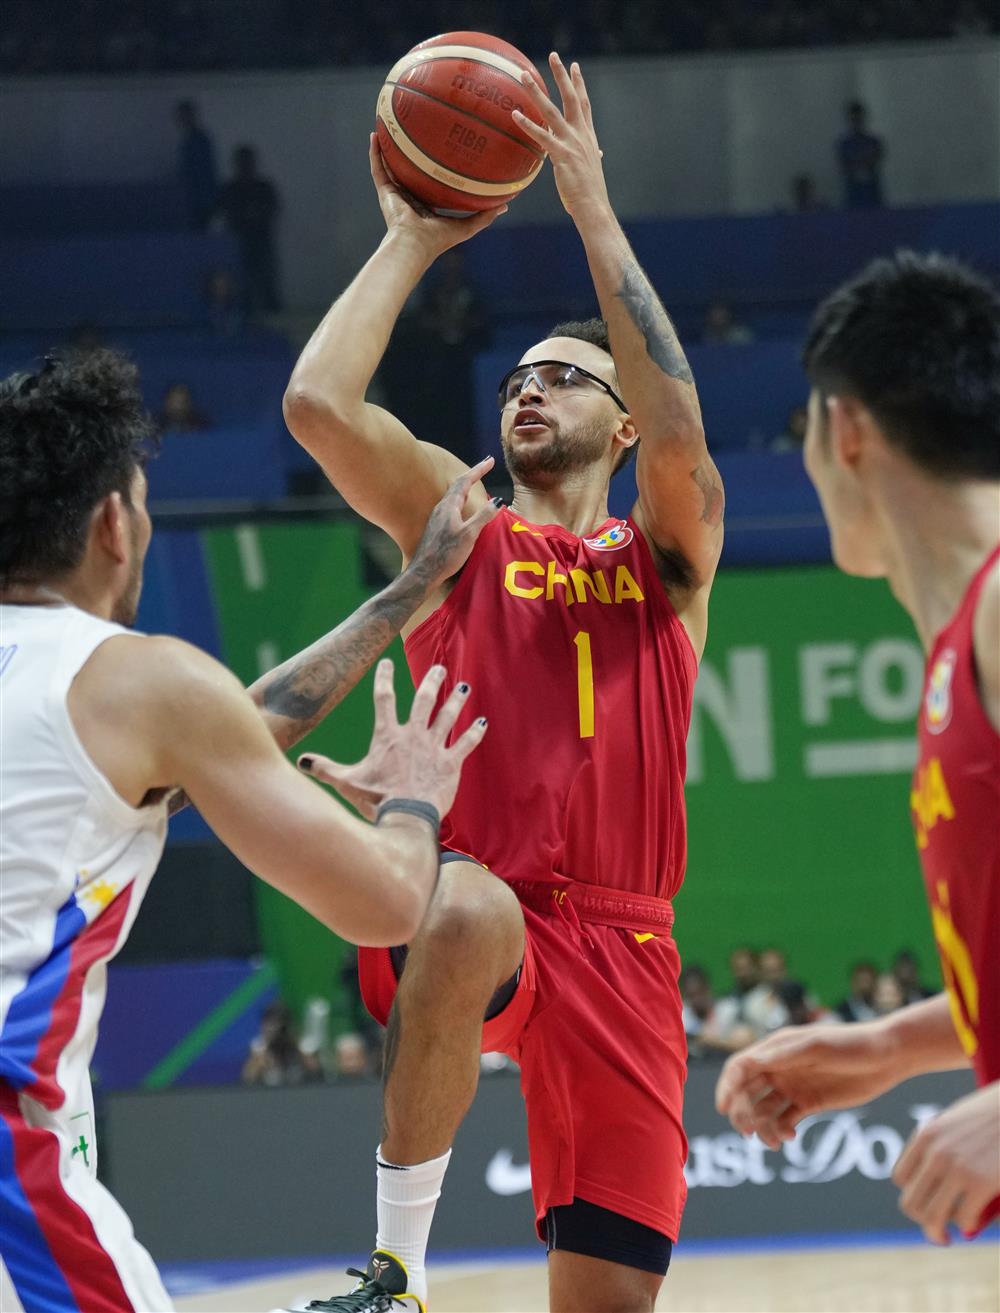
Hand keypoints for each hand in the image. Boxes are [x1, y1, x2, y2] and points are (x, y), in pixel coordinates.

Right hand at [298, 659, 484, 819]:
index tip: (388, 662)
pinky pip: (466, 744)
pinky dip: (475, 733)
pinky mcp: (451, 764)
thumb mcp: (346, 782)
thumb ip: (325, 769)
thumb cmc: (375, 799)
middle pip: (424, 700)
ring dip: (456, 701)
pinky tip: (483, 723)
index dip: (385, 678)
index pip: (384, 699)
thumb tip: (302, 761)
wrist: (405, 816)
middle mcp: (413, 735)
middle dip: (432, 681)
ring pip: (447, 717)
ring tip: (463, 688)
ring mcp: (434, 748)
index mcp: (388, 736)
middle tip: (439, 668)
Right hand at [369, 134, 506, 259]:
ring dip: (388, 148)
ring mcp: (395, 195)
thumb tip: (506, 205)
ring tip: (389, 126)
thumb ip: (484, 215)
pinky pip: (378, 167)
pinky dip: (375, 152)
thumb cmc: (438, 240)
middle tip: (415, 133)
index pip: (428, 184)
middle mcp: (408, 199)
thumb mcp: (467, 226)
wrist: (414, 245)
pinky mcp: (384, 192)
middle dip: (410, 155)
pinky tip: (375, 134)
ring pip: (390, 166)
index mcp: (425, 206)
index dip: (432, 169)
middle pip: (408, 171)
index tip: (439, 152)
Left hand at [406, 457, 499, 591]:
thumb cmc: (446, 554)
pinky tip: (462, 506)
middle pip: (458, 485)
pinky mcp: (436, 527)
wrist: (424, 572)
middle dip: (473, 474)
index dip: (478, 469)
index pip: (465, 481)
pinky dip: (461, 498)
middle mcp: (441, 508)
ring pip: (454, 495)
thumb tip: (497, 500)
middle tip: (486, 465)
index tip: (491, 460)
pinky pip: (451, 505)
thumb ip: (483, 516)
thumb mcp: (469, 534)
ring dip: (466, 485)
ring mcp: (437, 517)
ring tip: (475, 481)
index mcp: (449, 506)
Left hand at [512, 53, 610, 223]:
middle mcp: (581, 135)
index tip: (574, 67)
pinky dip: (527, 124)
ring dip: (537, 92)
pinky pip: (541, 136)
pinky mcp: (561, 155)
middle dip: (562, 76)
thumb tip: (597, 153)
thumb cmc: (590, 193)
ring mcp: (571, 144)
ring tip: (524, 76)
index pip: (584, 105)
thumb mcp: (591, 169)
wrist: (593, 207)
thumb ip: (591, 156)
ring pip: (552, 111)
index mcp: (588, 137)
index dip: (579, 85)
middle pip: (572, 99)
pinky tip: (515, 114)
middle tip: (554, 56)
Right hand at [715, 1022, 897, 1148]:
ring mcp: (793, 1087)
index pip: (740, 1068)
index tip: (724, 1109)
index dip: (727, 1086)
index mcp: (775, 1049)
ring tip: (775, 1141)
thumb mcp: (815, 1046)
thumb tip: (747, 1063)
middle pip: (746, 1092)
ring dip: (762, 1127)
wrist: (886, 1057)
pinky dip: (781, 1131)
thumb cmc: (849, 1044)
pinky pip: (785, 1121)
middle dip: (743, 1112)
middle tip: (750, 1131)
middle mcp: (779, 1068)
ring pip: (764, 1110)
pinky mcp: (809, 1103)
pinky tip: (790, 1137)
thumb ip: (783, 1055)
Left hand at [893, 1082, 999, 1242]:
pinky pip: (963, 1219)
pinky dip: (967, 1225)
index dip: (914, 1193)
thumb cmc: (992, 1114)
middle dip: (922, 1219)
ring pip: (932, 1217)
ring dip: (939, 1231)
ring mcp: (957, 1168)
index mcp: (926, 1135)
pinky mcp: (980, 1182)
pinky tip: (974, 1221)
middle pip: (911, 1202)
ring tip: (949, 1235)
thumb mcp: (956, 1121)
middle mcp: (935, 1153)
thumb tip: (935, 1176)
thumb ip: (941, 1144)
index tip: (929, 1200)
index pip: (900, 1178)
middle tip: (937, 1228)